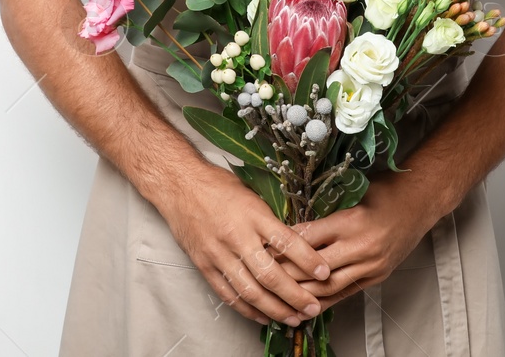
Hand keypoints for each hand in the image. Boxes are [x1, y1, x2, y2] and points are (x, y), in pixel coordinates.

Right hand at [155, 165, 333, 327]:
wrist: (179, 185)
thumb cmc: (218, 185)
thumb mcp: (252, 194)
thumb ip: (271, 220)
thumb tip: (296, 243)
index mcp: (252, 214)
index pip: (286, 241)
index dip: (308, 259)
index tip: (325, 272)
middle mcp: (237, 236)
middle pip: (270, 274)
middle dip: (295, 296)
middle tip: (313, 307)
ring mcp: (219, 254)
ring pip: (250, 291)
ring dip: (274, 309)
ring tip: (293, 319)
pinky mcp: (204, 266)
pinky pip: (228, 294)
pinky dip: (247, 310)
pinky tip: (263, 317)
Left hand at [279, 174, 440, 313]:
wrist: (420, 203)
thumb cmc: (385, 192)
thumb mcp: (351, 194)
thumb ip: (324, 215)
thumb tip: (291, 229)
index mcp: (351, 222)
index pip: (308, 238)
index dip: (284, 244)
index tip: (264, 246)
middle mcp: (361, 247)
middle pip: (315, 267)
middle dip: (287, 272)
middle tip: (264, 272)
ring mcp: (371, 265)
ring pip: (329, 286)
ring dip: (304, 291)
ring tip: (281, 292)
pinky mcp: (377, 276)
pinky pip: (345, 293)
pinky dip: (324, 299)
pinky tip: (307, 302)